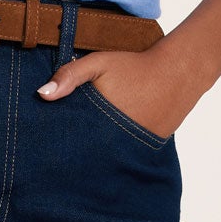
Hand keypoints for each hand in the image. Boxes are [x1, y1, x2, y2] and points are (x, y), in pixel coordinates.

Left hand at [35, 41, 205, 140]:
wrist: (178, 72)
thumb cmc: (135, 67)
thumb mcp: (99, 64)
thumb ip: (70, 76)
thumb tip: (42, 94)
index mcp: (100, 124)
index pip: (72, 144)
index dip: (58, 144)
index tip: (45, 145)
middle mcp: (117, 142)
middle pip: (87, 155)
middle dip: (74, 154)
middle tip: (57, 154)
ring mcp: (134, 149)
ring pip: (105, 158)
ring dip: (94, 155)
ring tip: (81, 153)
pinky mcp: (147, 149)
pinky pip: (124, 154)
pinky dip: (114, 152)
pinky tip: (106, 146)